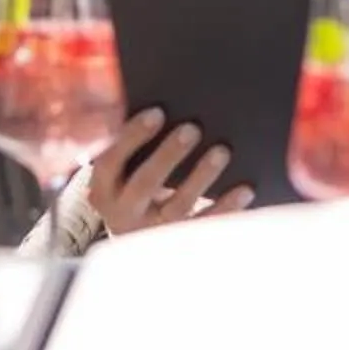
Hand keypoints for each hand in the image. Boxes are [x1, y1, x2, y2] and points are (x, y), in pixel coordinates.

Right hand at [88, 109, 252, 237]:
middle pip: (146, 183)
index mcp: (104, 189)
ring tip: (221, 151)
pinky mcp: (181, 242)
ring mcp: (154, 231)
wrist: (137, 239)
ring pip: (179, 204)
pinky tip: (244, 189)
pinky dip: (227, 206)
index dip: (133, 136)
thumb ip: (130, 147)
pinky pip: (206, 224)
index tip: (157, 112)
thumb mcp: (120, 173)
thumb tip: (163, 107)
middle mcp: (124, 213)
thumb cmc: (132, 187)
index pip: (111, 160)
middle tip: (192, 128)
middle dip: (169, 154)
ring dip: (201, 176)